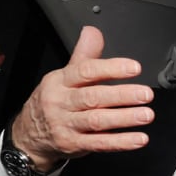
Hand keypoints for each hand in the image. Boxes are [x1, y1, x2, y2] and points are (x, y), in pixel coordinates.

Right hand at [10, 26, 153, 169]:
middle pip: (93, 97)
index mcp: (60, 81)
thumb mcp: (63, 76)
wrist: (29, 135)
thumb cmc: (53, 102)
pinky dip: (121, 142)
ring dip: (124, 118)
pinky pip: (99, 143)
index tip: (134, 67)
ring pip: (97, 121)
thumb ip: (84, 56)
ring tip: (146, 115)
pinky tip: (138, 139)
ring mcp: (66, 125)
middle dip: (121, 95)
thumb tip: (93, 32)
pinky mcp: (73, 144)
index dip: (111, 68)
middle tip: (145, 94)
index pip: (85, 71)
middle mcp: (62, 102)